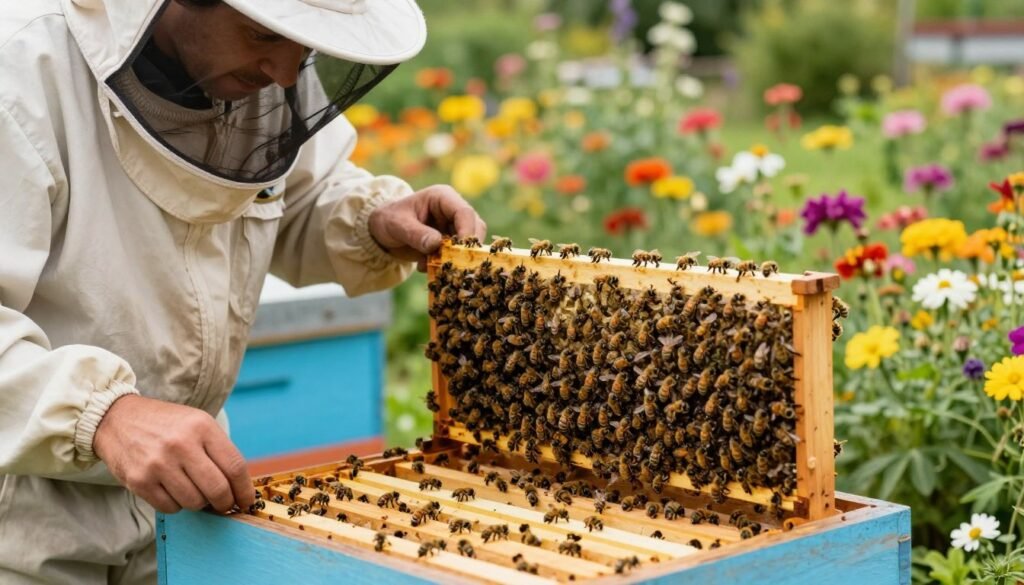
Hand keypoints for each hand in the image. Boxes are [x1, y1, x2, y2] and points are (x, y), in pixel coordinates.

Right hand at [93, 395, 253, 513]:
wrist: (118, 419)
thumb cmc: (167, 425)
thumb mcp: (198, 423)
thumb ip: (219, 451)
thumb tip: (240, 487)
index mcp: (202, 427)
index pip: (235, 466)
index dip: (244, 490)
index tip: (247, 501)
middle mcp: (181, 444)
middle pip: (217, 489)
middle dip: (225, 503)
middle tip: (224, 505)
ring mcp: (158, 463)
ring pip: (194, 502)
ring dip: (199, 503)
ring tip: (194, 491)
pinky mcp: (139, 480)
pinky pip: (170, 507)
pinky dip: (176, 505)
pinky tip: (173, 490)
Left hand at [368, 184, 486, 270]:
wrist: (381, 231)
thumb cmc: (388, 219)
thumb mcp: (397, 225)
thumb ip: (416, 234)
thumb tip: (437, 244)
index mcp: (443, 197)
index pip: (464, 212)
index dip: (467, 232)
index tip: (460, 252)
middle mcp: (452, 210)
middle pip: (474, 228)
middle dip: (465, 248)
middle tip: (451, 264)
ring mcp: (453, 227)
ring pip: (468, 245)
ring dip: (455, 259)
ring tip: (433, 265)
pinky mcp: (450, 243)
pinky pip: (457, 255)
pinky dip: (445, 264)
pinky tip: (425, 266)